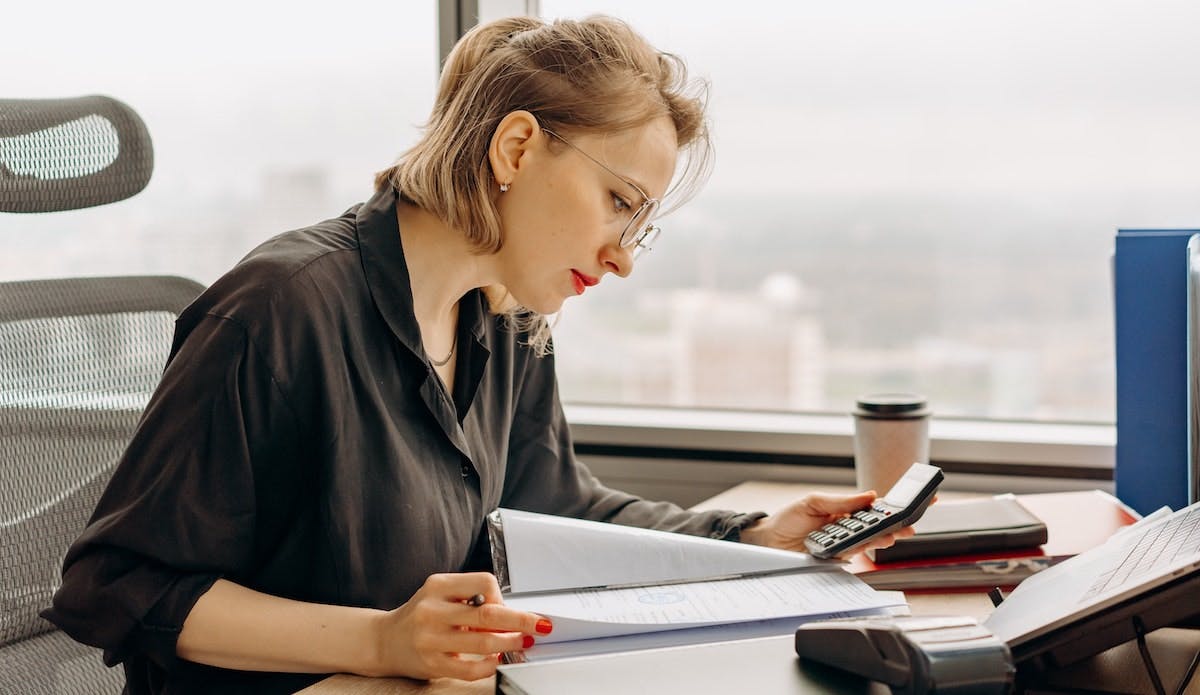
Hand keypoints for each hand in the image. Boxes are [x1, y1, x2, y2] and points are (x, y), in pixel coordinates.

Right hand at [369, 572, 551, 680]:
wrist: (384, 640)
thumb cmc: (420, 615)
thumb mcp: (439, 595)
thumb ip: (469, 598)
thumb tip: (510, 613)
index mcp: (437, 586)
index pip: (483, 582)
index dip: (501, 596)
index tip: (506, 607)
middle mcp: (432, 610)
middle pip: (488, 614)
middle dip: (521, 620)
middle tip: (540, 625)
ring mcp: (431, 639)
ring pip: (483, 642)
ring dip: (510, 643)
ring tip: (522, 642)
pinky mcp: (432, 663)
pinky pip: (471, 668)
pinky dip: (491, 665)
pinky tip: (497, 660)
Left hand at [738, 491, 916, 557]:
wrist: (769, 541)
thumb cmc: (788, 519)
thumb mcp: (813, 502)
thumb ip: (841, 501)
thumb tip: (869, 496)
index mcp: (846, 511)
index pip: (876, 507)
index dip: (898, 504)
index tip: (920, 498)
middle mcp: (849, 529)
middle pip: (880, 527)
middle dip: (899, 524)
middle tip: (911, 522)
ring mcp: (846, 544)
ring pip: (872, 541)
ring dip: (886, 537)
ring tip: (897, 532)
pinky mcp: (838, 558)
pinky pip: (856, 553)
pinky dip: (866, 547)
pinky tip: (875, 542)